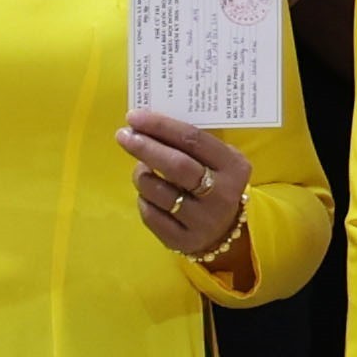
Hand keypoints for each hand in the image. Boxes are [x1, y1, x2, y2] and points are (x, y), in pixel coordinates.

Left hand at [121, 113, 257, 272]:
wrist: (224, 231)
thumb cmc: (215, 183)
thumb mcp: (219, 160)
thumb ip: (194, 143)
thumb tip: (150, 122)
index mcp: (233, 167)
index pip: (194, 140)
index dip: (162, 126)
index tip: (135, 116)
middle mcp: (221, 195)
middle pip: (177, 166)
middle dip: (146, 147)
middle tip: (123, 135)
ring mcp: (201, 221)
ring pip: (158, 191)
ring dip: (141, 174)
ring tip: (141, 168)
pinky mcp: (182, 240)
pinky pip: (150, 214)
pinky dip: (143, 198)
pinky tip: (147, 192)